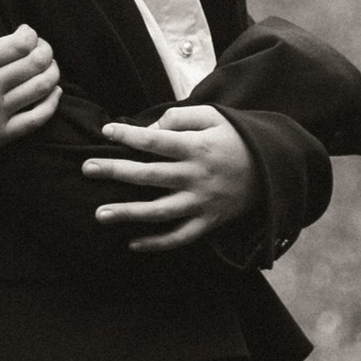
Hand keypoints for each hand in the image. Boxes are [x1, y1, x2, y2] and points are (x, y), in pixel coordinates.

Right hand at [0, 3, 62, 160]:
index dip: (31, 35)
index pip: (20, 44)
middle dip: (46, 51)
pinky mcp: (1, 134)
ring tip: (50, 67)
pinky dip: (52, 103)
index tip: (27, 34)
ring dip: (53, 73)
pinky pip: (36, 118)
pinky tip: (54, 92)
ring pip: (40, 88)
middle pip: (35, 63)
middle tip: (43, 49)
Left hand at [81, 104, 263, 254]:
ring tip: (100, 214)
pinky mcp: (209, 222)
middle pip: (149, 175)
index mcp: (197, 147)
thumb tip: (149, 129)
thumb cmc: (236, 138)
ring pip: (160, 212)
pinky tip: (132, 244)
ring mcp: (202, 203)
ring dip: (128, 214)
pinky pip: (180, 237)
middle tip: (87, 169)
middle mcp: (197, 176)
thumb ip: (180, 119)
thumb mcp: (214, 117)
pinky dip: (157, 244)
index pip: (155, 141)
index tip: (106, 131)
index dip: (129, 136)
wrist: (274, 168)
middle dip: (115, 171)